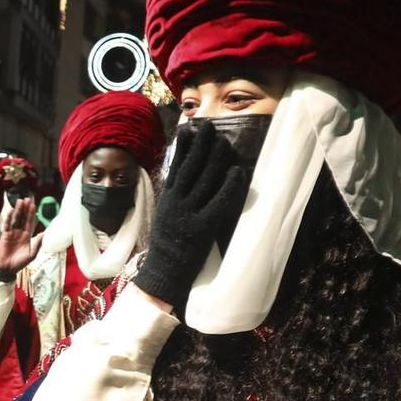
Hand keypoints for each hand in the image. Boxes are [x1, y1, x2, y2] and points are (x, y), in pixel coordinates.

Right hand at [0, 197, 42, 278]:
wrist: (9, 268)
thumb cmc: (20, 263)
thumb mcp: (32, 255)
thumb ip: (37, 244)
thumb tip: (43, 234)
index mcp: (27, 236)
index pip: (30, 222)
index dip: (32, 214)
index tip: (33, 205)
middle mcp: (20, 233)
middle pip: (23, 218)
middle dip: (25, 209)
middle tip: (27, 199)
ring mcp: (12, 233)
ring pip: (15, 219)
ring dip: (18, 210)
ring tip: (20, 201)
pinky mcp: (5, 235)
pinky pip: (7, 225)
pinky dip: (8, 218)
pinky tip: (11, 211)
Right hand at [131, 122, 248, 304]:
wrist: (163, 273)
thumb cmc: (167, 247)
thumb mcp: (165, 216)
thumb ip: (174, 197)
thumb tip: (183, 177)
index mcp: (167, 199)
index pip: (175, 167)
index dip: (183, 147)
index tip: (189, 129)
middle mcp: (176, 202)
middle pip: (190, 168)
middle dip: (200, 145)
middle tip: (209, 127)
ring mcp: (188, 214)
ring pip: (203, 180)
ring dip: (215, 159)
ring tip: (224, 142)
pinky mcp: (202, 228)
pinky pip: (218, 202)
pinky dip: (228, 186)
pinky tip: (236, 172)